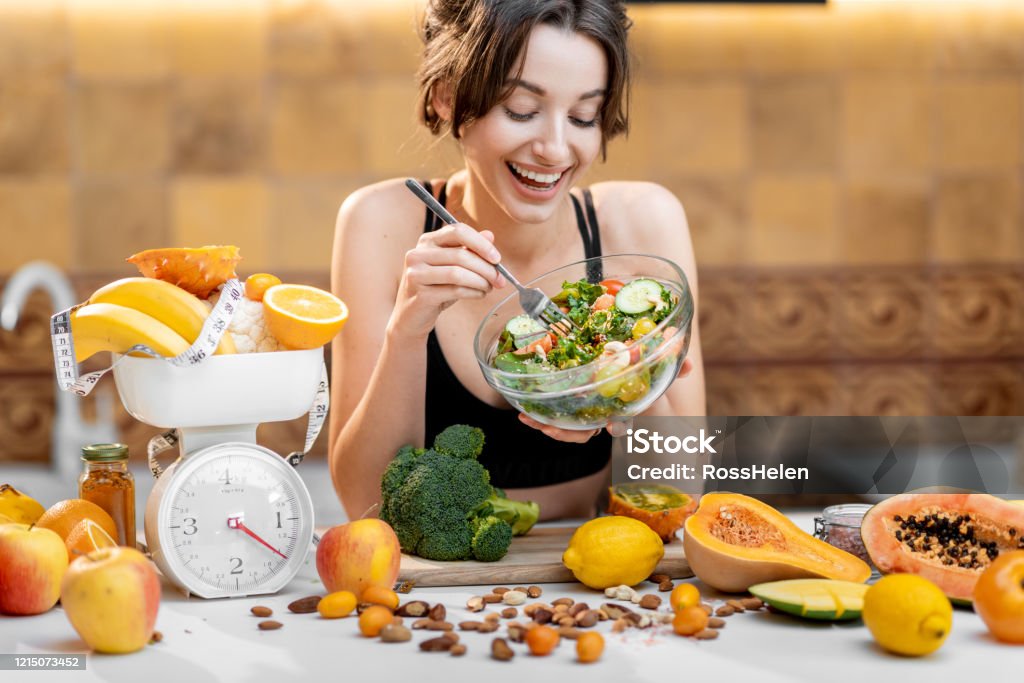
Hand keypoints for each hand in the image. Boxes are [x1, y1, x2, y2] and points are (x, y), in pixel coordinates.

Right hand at [391, 223, 505, 337]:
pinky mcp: (420, 294)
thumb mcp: (453, 266)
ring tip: (489, 288)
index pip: (458, 231)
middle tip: (500, 280)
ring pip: (458, 273)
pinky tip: (479, 294)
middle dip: (486, 268)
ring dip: (481, 281)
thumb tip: (490, 235)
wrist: (411, 316)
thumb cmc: (435, 288)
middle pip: (461, 255)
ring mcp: (416, 274)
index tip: (496, 258)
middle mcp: (418, 254)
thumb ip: (469, 249)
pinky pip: (455, 290)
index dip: (481, 243)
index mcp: (427, 241)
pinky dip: (473, 293)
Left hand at [518, 358, 694, 441]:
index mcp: (619, 406)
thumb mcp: (653, 366)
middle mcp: (600, 414)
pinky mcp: (564, 403)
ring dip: (545, 426)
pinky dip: (536, 415)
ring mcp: (582, 412)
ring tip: (528, 419)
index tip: (614, 427)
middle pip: (584, 432)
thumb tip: (688, 363)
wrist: (623, 361)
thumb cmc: (638, 370)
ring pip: (563, 429)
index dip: (618, 427)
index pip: (620, 422)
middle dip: (565, 433)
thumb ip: (672, 365)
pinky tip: (522, 410)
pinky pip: (551, 415)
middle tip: (550, 429)